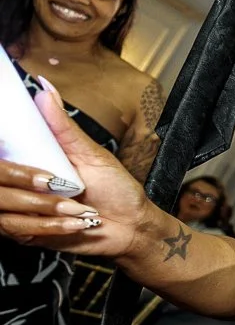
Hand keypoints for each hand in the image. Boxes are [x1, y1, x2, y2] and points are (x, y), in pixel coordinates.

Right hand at [0, 82, 151, 256]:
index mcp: (30, 159)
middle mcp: (18, 183)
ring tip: (77, 207)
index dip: (1, 147)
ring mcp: (20, 209)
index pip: (1, 150)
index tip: (13, 145)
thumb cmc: (115, 188)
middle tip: (55, 182)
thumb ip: (64, 127)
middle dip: (25, 179)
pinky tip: (74, 222)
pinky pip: (17, 228)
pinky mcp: (27, 234)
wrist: (132, 227)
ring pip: (3, 205)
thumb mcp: (91, 154)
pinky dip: (49, 225)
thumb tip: (46, 90)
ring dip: (44, 207)